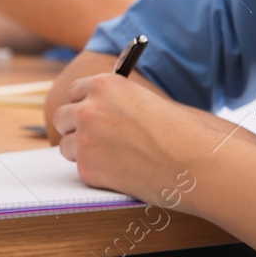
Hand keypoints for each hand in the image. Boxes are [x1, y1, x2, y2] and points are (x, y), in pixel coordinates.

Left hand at [50, 72, 214, 205]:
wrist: (192, 161)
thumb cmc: (179, 131)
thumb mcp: (143, 100)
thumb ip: (115, 102)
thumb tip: (97, 109)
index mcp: (104, 85)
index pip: (74, 92)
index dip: (82, 104)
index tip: (87, 112)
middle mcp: (88, 109)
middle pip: (62, 118)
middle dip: (75, 127)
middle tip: (93, 138)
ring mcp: (85, 140)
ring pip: (66, 145)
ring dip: (82, 151)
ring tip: (113, 156)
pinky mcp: (88, 169)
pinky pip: (80, 168)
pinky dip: (95, 171)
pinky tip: (120, 171)